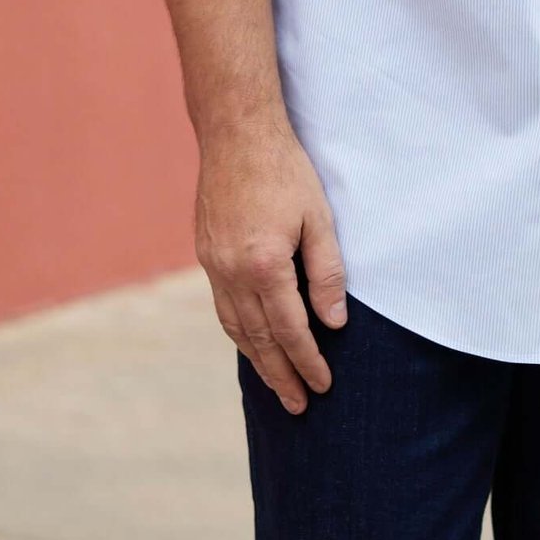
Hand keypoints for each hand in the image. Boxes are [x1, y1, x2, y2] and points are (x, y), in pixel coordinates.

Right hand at [195, 119, 346, 414]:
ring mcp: (213, 265)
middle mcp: (232, 273)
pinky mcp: (206, 254)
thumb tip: (333, 322)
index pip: (290, 330)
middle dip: (280, 375)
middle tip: (298, 406)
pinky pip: (223, 306)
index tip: (323, 386)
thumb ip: (327, 272)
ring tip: (276, 384)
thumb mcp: (319, 217)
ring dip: (257, 359)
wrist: (236, 133)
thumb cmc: (285, 170)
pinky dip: (238, 331)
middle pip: (259, 339)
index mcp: (264, 265)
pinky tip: (252, 340)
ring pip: (236, 327)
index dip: (308, 361)